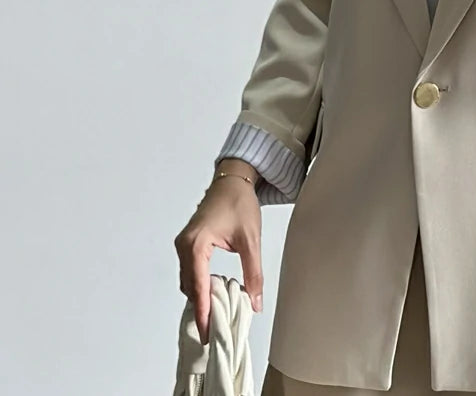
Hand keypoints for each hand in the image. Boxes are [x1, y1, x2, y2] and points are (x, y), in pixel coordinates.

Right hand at [174, 176, 262, 344]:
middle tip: (214, 329)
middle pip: (190, 287)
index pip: (199, 286)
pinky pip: (190, 271)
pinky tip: (213, 292)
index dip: (203, 312)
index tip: (206, 333)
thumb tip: (255, 301)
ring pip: (188, 280)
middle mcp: (184, 246)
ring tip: (216, 314)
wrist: (233, 179)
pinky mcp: (188, 243)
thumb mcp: (250, 239)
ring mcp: (184, 244)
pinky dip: (199, 284)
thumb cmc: (239, 202)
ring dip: (200, 296)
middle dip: (200, 308)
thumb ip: (254, 272)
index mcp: (196, 244)